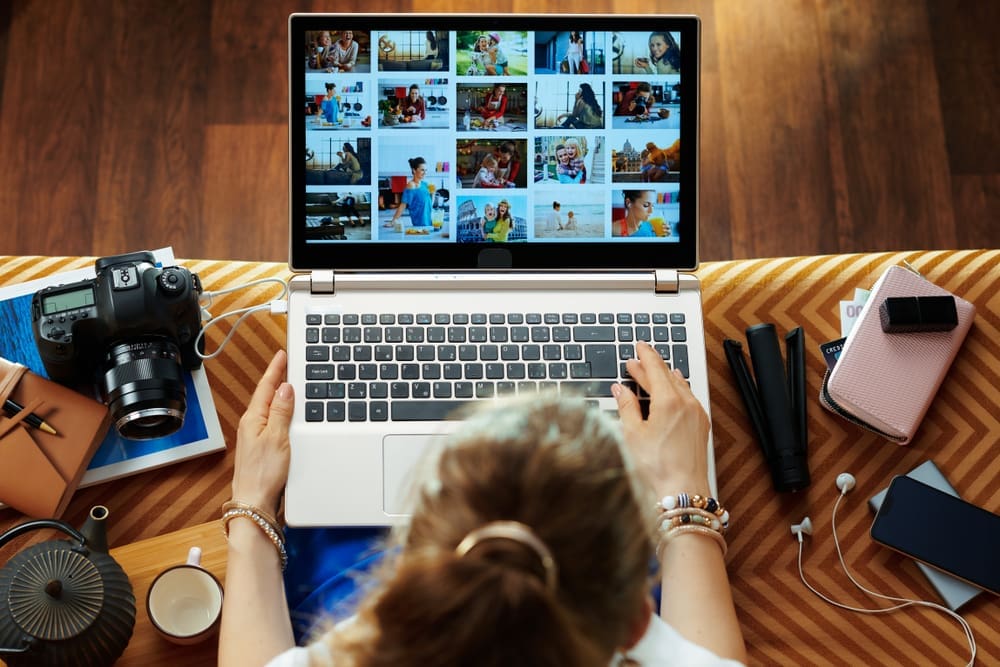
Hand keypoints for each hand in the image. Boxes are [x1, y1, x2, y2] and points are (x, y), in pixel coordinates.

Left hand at [232, 350, 293, 512]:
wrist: (255, 502)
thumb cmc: (264, 474)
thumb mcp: (277, 438)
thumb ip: (281, 411)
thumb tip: (286, 388)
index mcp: (253, 418)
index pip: (266, 386)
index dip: (275, 369)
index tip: (282, 354)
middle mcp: (251, 425)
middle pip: (266, 395)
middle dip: (277, 377)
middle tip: (287, 362)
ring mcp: (255, 436)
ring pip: (269, 408)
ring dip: (278, 394)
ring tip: (288, 381)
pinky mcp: (262, 447)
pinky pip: (271, 421)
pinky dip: (280, 411)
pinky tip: (287, 412)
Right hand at [613, 341, 710, 496]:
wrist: (682, 491)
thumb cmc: (657, 467)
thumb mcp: (632, 434)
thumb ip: (626, 406)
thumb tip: (620, 390)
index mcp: (669, 401)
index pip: (655, 368)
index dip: (645, 355)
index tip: (640, 346)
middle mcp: (687, 404)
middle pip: (667, 375)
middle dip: (651, 367)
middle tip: (636, 362)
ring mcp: (697, 414)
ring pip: (680, 386)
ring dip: (664, 378)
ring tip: (652, 374)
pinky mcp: (701, 426)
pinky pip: (689, 398)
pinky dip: (677, 390)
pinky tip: (672, 393)